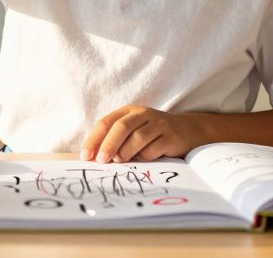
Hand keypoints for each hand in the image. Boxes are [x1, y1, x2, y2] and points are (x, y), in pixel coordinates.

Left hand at [79, 105, 202, 162]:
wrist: (187, 131)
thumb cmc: (151, 134)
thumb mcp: (133, 130)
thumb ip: (115, 140)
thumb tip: (93, 159)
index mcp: (128, 111)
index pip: (106, 122)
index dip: (94, 139)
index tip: (85, 156)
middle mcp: (143, 114)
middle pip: (121, 127)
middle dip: (108, 144)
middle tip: (101, 160)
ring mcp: (158, 124)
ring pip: (138, 137)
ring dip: (125, 152)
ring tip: (119, 161)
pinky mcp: (171, 137)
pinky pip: (154, 149)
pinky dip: (144, 157)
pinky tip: (142, 160)